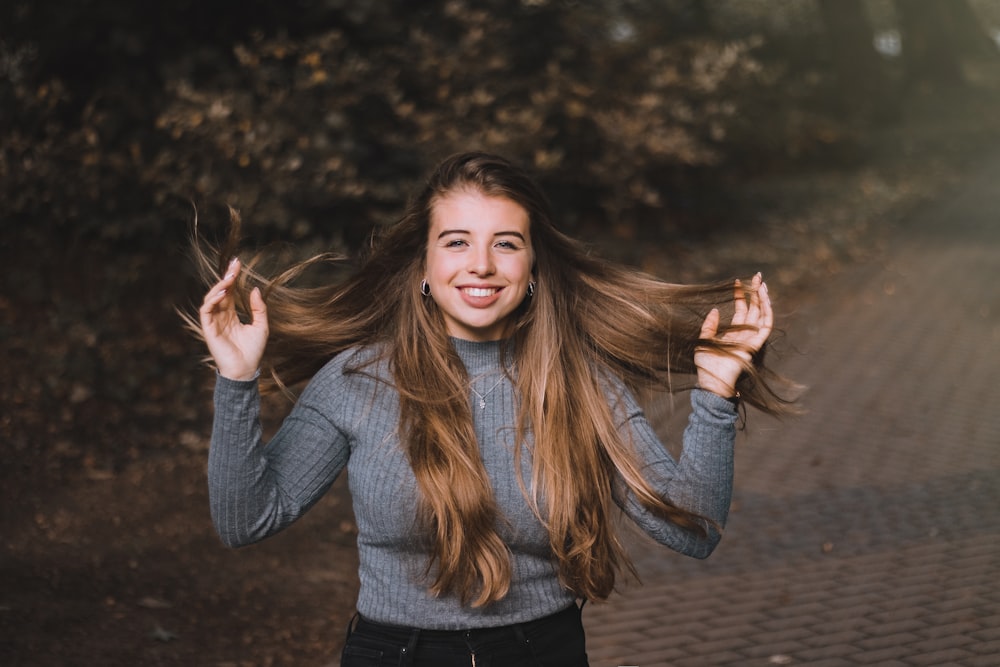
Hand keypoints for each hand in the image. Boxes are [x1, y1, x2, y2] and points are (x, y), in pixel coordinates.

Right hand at [199, 257, 268, 380]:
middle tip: (234, 264)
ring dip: (219, 287)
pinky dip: (212, 300)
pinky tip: (222, 293)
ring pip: (211, 299)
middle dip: (226, 277)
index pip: (229, 293)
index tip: (238, 263)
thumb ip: (258, 308)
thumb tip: (254, 288)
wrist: (246, 370)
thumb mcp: (262, 326)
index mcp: (231, 316)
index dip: (232, 278)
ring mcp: (213, 322)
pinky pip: (206, 311)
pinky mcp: (208, 329)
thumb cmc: (253, 351)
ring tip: (229, 278)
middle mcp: (220, 317)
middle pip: (220, 292)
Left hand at [694, 273, 772, 397]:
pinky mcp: (756, 344)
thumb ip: (709, 325)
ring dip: (763, 299)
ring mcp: (752, 339)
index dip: (740, 296)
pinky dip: (767, 312)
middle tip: (757, 276)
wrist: (711, 379)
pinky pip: (766, 326)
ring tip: (762, 283)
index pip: (741, 311)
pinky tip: (765, 299)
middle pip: (754, 309)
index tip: (736, 282)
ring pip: (762, 315)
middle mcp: (745, 334)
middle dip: (756, 293)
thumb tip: (715, 310)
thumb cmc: (706, 364)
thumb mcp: (703, 340)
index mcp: (733, 333)